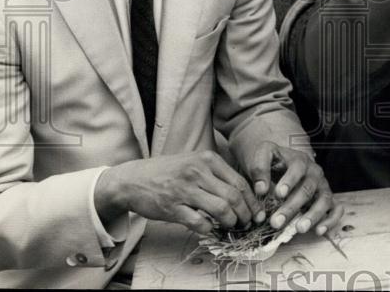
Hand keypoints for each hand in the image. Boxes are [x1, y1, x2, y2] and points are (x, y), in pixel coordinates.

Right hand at [94, 151, 259, 234]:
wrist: (133, 180)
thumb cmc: (167, 172)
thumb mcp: (194, 162)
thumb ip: (215, 173)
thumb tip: (241, 192)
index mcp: (207, 159)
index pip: (239, 182)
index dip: (252, 201)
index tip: (257, 212)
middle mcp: (198, 172)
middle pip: (234, 196)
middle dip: (245, 214)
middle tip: (247, 223)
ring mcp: (185, 189)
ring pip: (221, 209)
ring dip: (231, 222)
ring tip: (232, 226)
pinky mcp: (172, 207)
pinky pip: (199, 222)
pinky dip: (209, 229)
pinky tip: (210, 229)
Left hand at [241, 142, 343, 236]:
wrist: (276, 163)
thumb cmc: (269, 161)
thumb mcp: (261, 155)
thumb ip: (259, 168)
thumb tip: (261, 189)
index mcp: (299, 160)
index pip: (298, 168)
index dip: (289, 181)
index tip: (278, 194)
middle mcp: (314, 173)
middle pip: (308, 189)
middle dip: (292, 206)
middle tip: (276, 222)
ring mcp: (322, 186)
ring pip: (324, 199)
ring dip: (313, 215)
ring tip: (299, 228)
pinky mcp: (327, 199)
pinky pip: (335, 209)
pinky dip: (330, 220)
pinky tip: (319, 231)